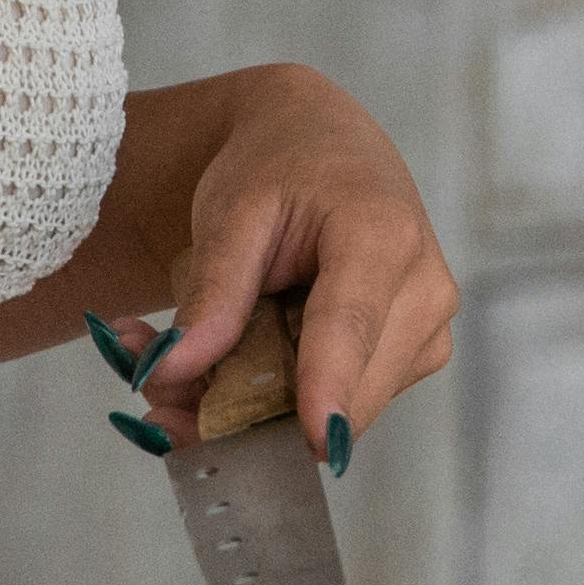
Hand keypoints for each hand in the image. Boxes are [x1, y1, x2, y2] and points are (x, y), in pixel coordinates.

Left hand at [110, 71, 459, 468]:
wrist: (322, 142)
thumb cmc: (279, 165)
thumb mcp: (230, 212)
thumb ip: (211, 292)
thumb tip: (171, 370)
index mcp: (382, 232)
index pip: (351, 325)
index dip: (330, 387)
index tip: (314, 442)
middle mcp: (424, 288)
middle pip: (344, 389)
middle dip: (251, 411)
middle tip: (157, 396)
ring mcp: (427, 330)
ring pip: (339, 410)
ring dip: (258, 411)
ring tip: (186, 373)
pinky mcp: (414, 356)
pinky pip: (341, 404)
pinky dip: (282, 402)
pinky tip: (236, 369)